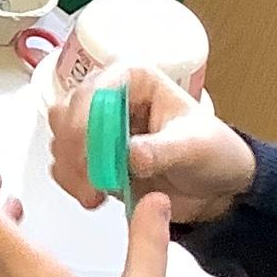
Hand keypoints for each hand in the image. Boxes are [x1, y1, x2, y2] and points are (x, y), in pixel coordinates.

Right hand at [44, 61, 255, 221]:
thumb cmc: (213, 152)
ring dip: (72, 169)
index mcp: (135, 80)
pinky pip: (64, 165)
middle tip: (93, 179)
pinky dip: (72, 182)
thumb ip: (163, 149)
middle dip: (75, 149)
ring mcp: (96, 129)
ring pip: (61, 139)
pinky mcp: (91, 157)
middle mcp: (109, 99)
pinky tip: (94, 196)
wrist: (216, 188)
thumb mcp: (196, 147)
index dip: (84, 118)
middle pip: (69, 113)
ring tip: (97, 193)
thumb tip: (131, 153)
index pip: (95, 89)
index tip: (88, 151)